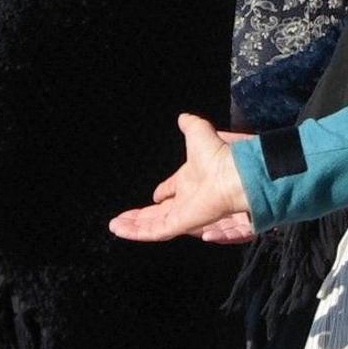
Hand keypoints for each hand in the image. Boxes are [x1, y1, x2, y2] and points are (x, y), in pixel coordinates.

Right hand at [110, 114, 256, 243]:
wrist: (233, 174)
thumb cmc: (218, 155)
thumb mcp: (199, 133)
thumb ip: (190, 126)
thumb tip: (183, 116)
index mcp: (191, 181)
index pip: (173, 191)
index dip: (163, 193)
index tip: (155, 196)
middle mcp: (186, 200)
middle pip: (159, 212)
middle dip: (140, 215)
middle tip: (123, 217)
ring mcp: (182, 215)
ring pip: (153, 224)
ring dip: (133, 225)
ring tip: (114, 226)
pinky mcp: (179, 224)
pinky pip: (154, 231)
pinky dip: (136, 232)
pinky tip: (119, 229)